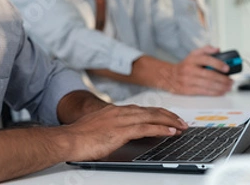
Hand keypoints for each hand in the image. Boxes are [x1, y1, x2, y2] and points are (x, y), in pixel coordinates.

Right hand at [62, 104, 187, 161]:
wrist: (68, 139)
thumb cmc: (79, 136)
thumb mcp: (99, 127)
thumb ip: (112, 127)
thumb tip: (121, 134)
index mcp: (115, 110)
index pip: (142, 109)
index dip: (158, 113)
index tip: (169, 117)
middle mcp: (120, 112)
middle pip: (150, 111)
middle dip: (168, 115)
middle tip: (181, 121)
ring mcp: (120, 120)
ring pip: (151, 117)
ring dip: (169, 121)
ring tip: (181, 126)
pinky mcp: (120, 131)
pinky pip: (145, 128)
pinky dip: (160, 129)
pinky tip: (170, 132)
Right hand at [133, 47, 233, 95]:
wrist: (170, 76)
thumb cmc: (185, 66)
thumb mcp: (193, 54)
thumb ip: (206, 50)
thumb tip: (218, 49)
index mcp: (192, 59)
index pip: (206, 60)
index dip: (218, 64)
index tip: (227, 68)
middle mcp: (189, 69)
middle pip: (209, 75)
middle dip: (223, 79)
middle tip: (231, 81)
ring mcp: (188, 80)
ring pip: (208, 85)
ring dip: (221, 87)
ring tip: (228, 87)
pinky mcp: (188, 90)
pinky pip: (204, 92)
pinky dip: (214, 93)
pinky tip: (221, 92)